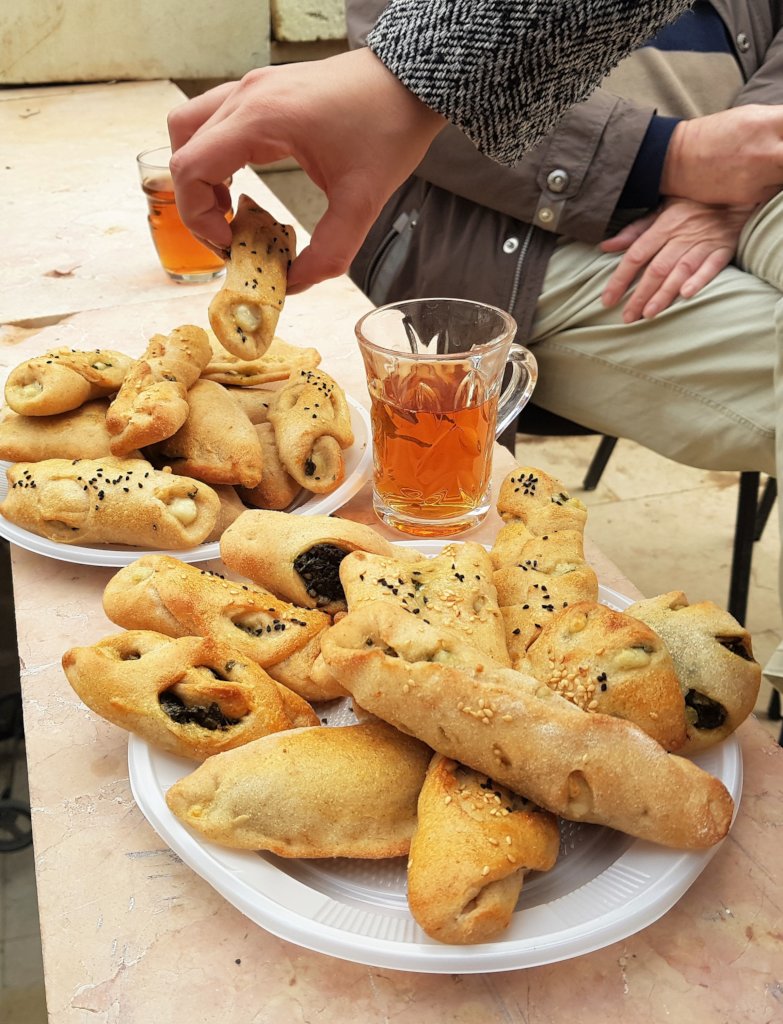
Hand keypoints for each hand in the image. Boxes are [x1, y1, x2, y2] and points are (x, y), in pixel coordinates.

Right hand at [168, 47, 444, 292]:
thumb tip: (294, 286)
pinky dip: (215, 152)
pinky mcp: (264, 88)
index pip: (191, 167)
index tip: (230, 243)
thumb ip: (328, 253)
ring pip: (191, 127)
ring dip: (198, 171)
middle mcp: (247, 96)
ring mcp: (253, 86)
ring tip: (231, 206)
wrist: (412, 83)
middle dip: (195, 200)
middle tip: (228, 233)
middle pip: (182, 148)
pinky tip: (243, 180)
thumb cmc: (388, 130)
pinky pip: (216, 119)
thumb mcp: (362, 203)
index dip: (198, 215)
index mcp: (261, 118)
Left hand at [600, 198, 753, 320]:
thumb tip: (606, 247)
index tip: (607, 300)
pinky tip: (686, 295)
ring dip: (665, 293)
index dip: (620, 278)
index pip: (636, 255)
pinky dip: (700, 279)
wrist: (731, 193)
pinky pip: (712, 266)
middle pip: (657, 268)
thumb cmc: (689, 206)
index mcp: (663, 226)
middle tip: (628, 317)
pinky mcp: (724, 249)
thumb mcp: (660, 211)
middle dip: (640, 295)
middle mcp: (682, 235)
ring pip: (681, 270)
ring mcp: (704, 242)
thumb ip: (634, 231)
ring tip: (649, 314)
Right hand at [661, 104, 782, 206]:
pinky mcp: (753, 197)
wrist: (679, 161)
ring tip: (771, 164)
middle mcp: (768, 151)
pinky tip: (761, 177)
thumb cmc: (719, 135)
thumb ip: (782, 122)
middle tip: (780, 157)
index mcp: (770, 123)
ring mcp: (761, 177)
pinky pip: (777, 191)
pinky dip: (776, 185)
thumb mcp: (753, 116)